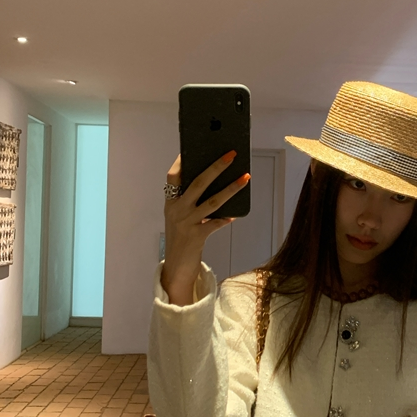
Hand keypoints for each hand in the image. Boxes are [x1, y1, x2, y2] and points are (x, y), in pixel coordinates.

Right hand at [161, 153, 249, 304]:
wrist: (176, 268)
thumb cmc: (181, 238)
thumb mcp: (180, 217)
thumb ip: (191, 202)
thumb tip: (215, 182)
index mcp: (170, 202)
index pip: (173, 176)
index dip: (182, 161)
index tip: (192, 148)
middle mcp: (177, 210)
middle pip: (198, 182)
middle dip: (216, 167)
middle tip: (232, 155)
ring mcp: (186, 223)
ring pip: (213, 201)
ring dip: (231, 188)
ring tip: (246, 178)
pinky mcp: (196, 236)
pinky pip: (216, 223)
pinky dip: (226, 217)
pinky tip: (236, 213)